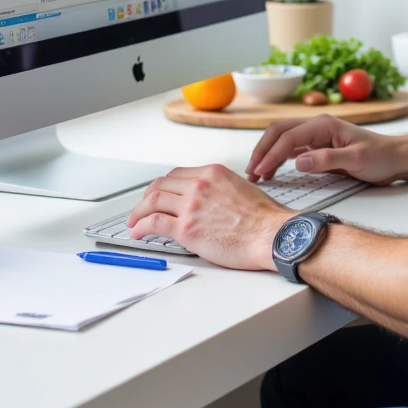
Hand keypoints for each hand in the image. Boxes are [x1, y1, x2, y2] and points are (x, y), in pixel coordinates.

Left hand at [127, 164, 291, 270]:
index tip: (159, 194)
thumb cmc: (265, 219)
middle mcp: (199, 185)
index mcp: (213, 173)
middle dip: (147, 197)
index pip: (178, 174)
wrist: (272, 234)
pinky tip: (138, 232)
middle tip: (142, 207)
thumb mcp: (243, 188)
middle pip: (161, 185)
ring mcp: (191, 206)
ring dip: (139, 212)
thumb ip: (221, 190)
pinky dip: (141, 227)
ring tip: (134, 222)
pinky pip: (154, 223)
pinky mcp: (186, 228)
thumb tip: (212, 202)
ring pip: (153, 201)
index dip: (164, 186)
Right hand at [246, 115, 400, 184]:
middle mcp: (317, 126)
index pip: (288, 137)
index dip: (271, 154)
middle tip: (251, 173)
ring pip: (282, 140)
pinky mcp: (318, 147)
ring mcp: (316, 136)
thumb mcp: (356, 159)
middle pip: (278, 132)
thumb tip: (298, 161)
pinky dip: (277, 159)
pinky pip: (291, 149)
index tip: (260, 172)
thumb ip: (327, 159)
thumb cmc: (380, 156)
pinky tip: (271, 171)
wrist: (395, 158)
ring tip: (256, 175)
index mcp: (323, 124)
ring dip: (267, 154)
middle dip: (262, 151)